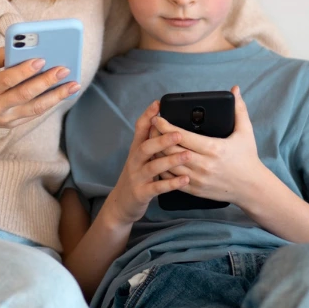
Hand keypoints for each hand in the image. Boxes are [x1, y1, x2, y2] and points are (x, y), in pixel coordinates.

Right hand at [0, 48, 79, 128]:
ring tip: (73, 85)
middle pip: (25, 94)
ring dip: (56, 97)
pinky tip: (62, 93)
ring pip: (35, 108)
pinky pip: (34, 114)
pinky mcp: (12, 124)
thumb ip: (3, 55)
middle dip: (46, 82)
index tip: (41, 60)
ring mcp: (5, 118)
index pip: (7, 80)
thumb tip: (28, 47)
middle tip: (64, 70)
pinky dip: (49, 103)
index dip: (24, 71)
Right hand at [100, 100, 189, 225]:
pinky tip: (185, 179)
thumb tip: (167, 125)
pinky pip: (157, 187)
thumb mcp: (140, 158)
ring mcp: (137, 177)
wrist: (121, 204)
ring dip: (171, 160)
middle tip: (179, 134)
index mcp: (136, 150)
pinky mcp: (141, 193)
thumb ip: (151, 143)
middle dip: (162, 139)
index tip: (158, 103)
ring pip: (153, 166)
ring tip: (188, 155)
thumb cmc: (137, 178)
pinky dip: (171, 183)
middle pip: (145, 146)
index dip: (148, 115)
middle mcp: (135, 161)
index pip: (140, 128)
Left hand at [152, 86, 271, 206]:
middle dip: (157, 137)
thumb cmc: (248, 158)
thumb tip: (235, 89)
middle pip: (171, 149)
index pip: (182, 135)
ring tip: (151, 142)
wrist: (252, 189)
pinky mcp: (195, 189)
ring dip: (157, 153)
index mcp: (214, 148)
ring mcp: (198, 178)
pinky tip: (158, 160)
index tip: (157, 118)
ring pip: (168, 164)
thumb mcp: (246, 132)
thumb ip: (239, 110)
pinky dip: (163, 168)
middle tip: (151, 128)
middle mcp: (204, 164)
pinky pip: (172, 179)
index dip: (165, 126)